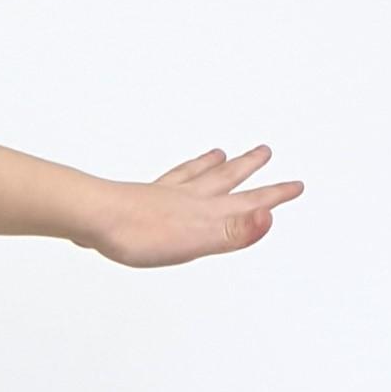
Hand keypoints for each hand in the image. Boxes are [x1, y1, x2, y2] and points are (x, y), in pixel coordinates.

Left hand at [93, 147, 300, 267]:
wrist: (94, 218)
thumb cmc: (140, 234)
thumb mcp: (196, 240)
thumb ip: (234, 231)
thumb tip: (269, 218)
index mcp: (206, 212)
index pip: (249, 203)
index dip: (274, 196)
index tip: (296, 184)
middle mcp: (188, 199)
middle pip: (225, 180)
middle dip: (248, 169)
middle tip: (264, 151)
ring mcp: (164, 196)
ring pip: (196, 176)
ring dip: (213, 166)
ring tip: (221, 154)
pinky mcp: (139, 199)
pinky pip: (165, 181)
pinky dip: (175, 175)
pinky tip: (168, 178)